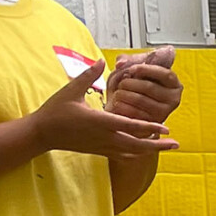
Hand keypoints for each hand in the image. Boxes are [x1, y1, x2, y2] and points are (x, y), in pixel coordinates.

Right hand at [31, 64, 174, 162]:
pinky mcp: (98, 151)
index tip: (166, 128)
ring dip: (149, 149)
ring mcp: (101, 146)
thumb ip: (89, 75)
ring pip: (131, 152)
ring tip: (164, 146)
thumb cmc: (54, 111)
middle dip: (157, 145)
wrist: (40, 134)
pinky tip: (143, 149)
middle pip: (136, 145)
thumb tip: (102, 60)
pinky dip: (135, 152)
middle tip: (175, 143)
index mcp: (99, 122)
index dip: (149, 127)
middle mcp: (104, 137)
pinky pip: (121, 155)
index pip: (130, 126)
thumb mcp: (70, 90)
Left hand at [104, 47, 180, 123]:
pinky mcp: (151, 123)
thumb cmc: (135, 87)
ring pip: (139, 98)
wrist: (132, 110)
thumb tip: (120, 63)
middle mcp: (174, 99)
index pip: (165, 74)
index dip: (147, 70)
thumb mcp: (135, 70)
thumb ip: (128, 61)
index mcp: (174, 84)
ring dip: (123, 94)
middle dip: (129, 82)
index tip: (132, 69)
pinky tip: (117, 103)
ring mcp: (164, 112)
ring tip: (118, 93)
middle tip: (121, 83)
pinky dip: (121, 106)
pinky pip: (133, 112)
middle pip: (148, 86)